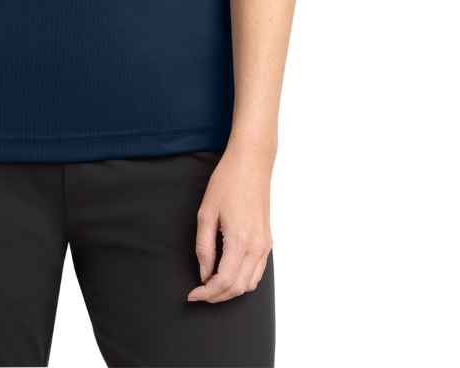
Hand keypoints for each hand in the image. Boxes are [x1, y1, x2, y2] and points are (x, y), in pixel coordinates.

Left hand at [186, 140, 273, 302]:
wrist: (251, 162)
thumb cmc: (227, 182)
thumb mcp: (206, 213)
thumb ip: (204, 247)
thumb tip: (204, 273)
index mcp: (240, 240)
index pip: (223, 281)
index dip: (206, 293)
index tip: (192, 294)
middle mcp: (257, 247)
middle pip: (238, 288)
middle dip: (217, 296)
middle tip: (199, 294)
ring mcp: (265, 245)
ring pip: (250, 284)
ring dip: (231, 291)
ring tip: (211, 286)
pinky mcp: (268, 240)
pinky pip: (258, 272)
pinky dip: (243, 281)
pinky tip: (228, 274)